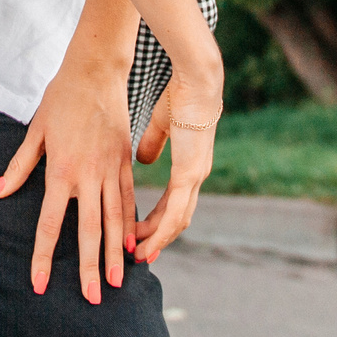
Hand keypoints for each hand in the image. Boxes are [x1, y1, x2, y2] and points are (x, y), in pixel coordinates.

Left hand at [0, 46, 136, 304]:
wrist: (96, 70)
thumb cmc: (61, 98)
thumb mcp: (35, 132)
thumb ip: (19, 167)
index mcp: (61, 170)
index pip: (50, 223)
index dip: (43, 257)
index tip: (41, 284)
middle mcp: (88, 175)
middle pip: (89, 230)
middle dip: (90, 268)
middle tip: (94, 299)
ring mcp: (111, 169)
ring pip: (116, 220)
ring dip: (118, 254)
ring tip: (120, 282)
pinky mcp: (125, 161)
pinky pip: (128, 199)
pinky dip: (131, 224)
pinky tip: (134, 245)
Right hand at [131, 69, 219, 265]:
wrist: (197, 80)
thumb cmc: (180, 94)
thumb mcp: (162, 123)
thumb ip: (153, 143)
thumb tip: (142, 159)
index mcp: (190, 164)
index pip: (174, 202)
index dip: (158, 220)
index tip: (141, 233)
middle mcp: (196, 176)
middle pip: (177, 218)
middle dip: (158, 238)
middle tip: (140, 254)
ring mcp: (195, 176)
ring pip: (177, 220)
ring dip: (159, 240)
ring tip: (140, 255)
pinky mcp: (190, 173)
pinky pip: (175, 210)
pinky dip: (161, 230)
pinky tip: (148, 242)